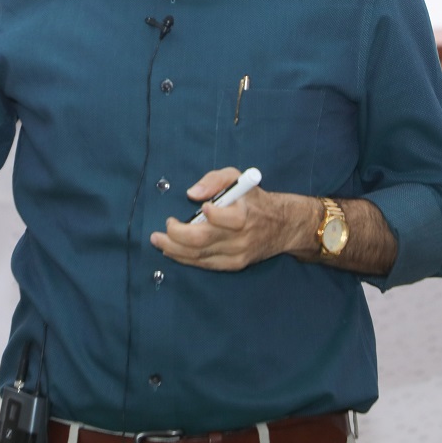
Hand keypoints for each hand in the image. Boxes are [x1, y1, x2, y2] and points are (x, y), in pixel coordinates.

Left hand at [149, 167, 308, 271]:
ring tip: (159, 241)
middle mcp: (240, 237)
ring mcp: (237, 253)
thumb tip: (192, 193)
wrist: (282, 226)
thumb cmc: (254, 199)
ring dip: (175, 250)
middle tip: (159, 231)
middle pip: (203, 240)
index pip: (224, 217)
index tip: (201, 207)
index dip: (211, 214)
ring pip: (200, 255)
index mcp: (244, 214)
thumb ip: (215, 180)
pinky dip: (187, 259)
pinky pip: (206, 264)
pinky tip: (173, 252)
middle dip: (176, 236)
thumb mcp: (239, 178)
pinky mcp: (235, 264)